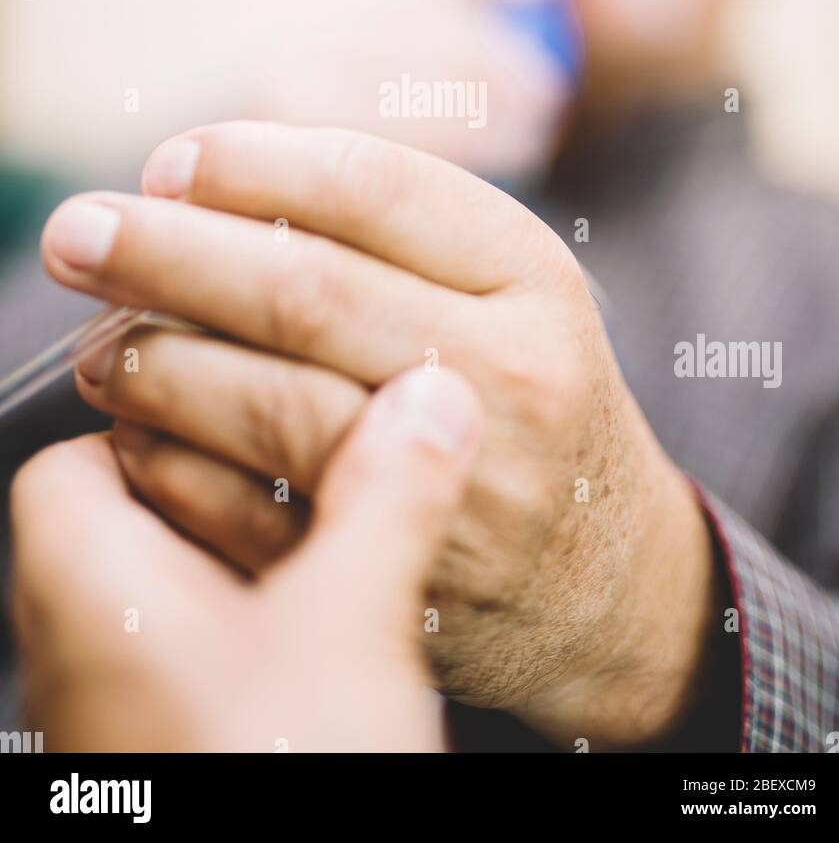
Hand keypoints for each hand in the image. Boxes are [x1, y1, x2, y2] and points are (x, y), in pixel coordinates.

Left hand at [10, 366, 479, 751]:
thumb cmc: (270, 778)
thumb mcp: (350, 624)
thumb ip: (390, 495)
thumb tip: (431, 399)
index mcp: (86, 589)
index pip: (69, 451)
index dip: (153, 414)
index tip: (236, 400)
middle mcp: (74, 650)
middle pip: (116, 519)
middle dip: (213, 488)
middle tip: (298, 469)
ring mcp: (110, 715)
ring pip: (150, 597)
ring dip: (231, 566)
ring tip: (318, 554)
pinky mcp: (154, 757)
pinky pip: (177, 665)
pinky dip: (238, 638)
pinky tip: (317, 648)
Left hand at [42, 122, 718, 748]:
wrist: (604, 572)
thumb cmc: (525, 396)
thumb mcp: (506, 289)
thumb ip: (389, 230)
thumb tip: (205, 185)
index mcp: (530, 274)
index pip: (371, 184)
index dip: (249, 163)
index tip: (166, 162)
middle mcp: (510, 371)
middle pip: (304, 290)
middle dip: (166, 252)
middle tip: (79, 234)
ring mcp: (464, 482)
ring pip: (273, 404)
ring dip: (158, 365)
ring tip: (102, 346)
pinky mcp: (412, 577)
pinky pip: (258, 515)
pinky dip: (175, 470)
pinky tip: (138, 438)